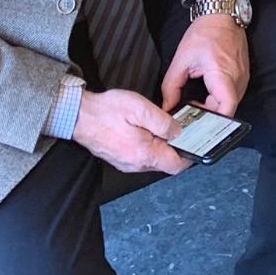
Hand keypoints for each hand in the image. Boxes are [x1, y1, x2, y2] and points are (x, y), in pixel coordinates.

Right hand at [72, 87, 188, 175]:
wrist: (79, 116)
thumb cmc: (107, 111)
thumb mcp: (141, 109)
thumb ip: (164, 123)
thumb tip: (179, 132)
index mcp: (144, 154)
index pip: (176, 165)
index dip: (190, 154)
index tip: (196, 141)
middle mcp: (136, 164)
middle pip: (166, 162)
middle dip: (176, 146)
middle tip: (180, 127)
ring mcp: (127, 163)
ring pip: (154, 159)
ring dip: (162, 145)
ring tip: (163, 125)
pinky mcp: (121, 158)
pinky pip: (142, 155)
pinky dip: (150, 145)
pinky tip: (148, 129)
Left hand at [160, 11, 249, 117]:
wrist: (222, 15)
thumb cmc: (205, 33)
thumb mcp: (181, 59)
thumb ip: (171, 87)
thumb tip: (167, 107)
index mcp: (222, 74)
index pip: (226, 110)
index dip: (212, 123)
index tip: (196, 124)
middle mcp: (237, 79)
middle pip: (226, 111)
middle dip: (208, 116)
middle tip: (189, 115)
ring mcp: (242, 77)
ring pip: (229, 104)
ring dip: (214, 108)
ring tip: (196, 104)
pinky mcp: (242, 75)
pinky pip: (232, 95)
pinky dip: (219, 99)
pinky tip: (205, 95)